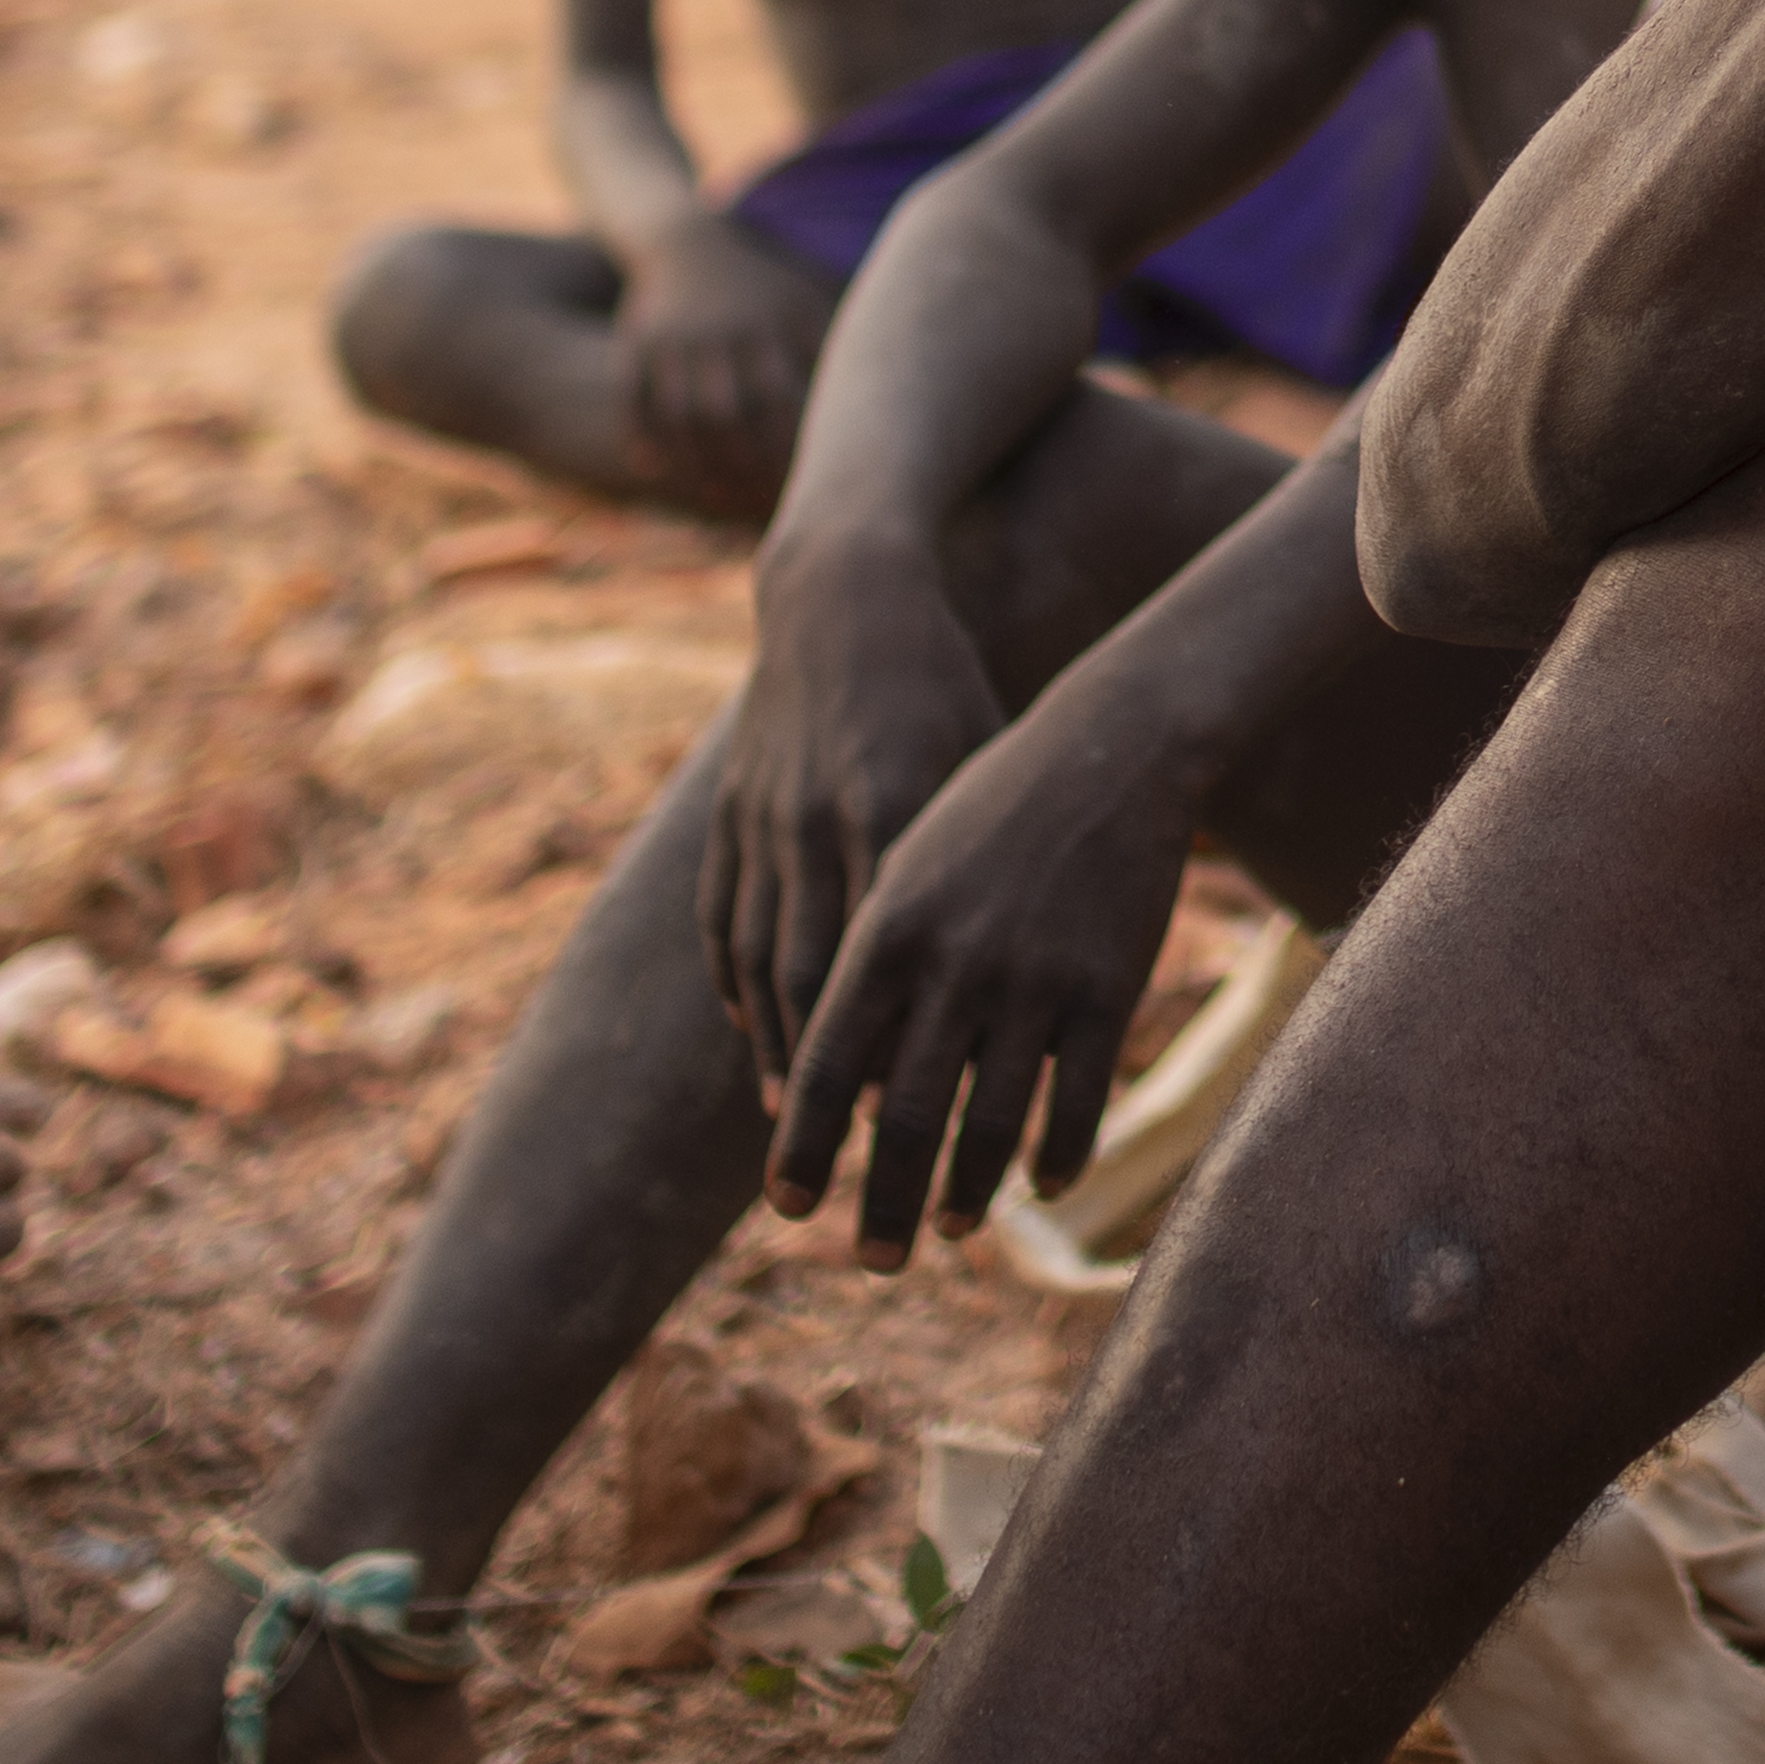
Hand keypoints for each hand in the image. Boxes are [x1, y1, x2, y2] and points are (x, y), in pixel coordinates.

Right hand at [620, 214, 815, 495]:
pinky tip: (652, 468)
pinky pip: (631, 396)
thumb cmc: (764, 287)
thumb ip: (828, 350)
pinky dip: (639, 433)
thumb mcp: (802, 304)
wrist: (688, 241)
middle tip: (752, 500)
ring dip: (690, 459)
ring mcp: (670, 339)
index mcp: (765, 326)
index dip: (784, 442)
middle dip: (737, 462)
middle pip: (722, 413)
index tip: (800, 481)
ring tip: (710, 493)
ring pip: (675, 413)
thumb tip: (875, 401)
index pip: (776, 397)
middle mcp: (715, 333)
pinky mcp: (635, 343)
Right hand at [700, 550, 1012, 1097]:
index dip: (903, 1047)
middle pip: (824, 986)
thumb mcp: (987, 761)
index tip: (921, 1133)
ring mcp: (766, 820)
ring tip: (795, 1133)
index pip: (901, 960)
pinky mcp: (729, 814)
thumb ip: (994, 857)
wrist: (844, 596)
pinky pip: (723, 921)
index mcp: (905, 808)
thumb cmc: (947, 684)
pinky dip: (736, 988)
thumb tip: (1041, 969)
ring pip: (764, 964)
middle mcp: (827, 821)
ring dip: (776, 1055)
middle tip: (846, 1167)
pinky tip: (757, 1041)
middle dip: (831, 1091)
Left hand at [765, 669, 1206, 1263]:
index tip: (789, 1208)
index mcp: (887, 933)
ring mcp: (1034, 979)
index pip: (829, 1069)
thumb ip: (871, 968)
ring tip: (955, 1228)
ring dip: (969, 1191)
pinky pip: (1078, 1099)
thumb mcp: (907, 869)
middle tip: (876, 1261)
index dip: (804, 1148)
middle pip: (907, 1118)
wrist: (1111, 748)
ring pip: (992, 1120)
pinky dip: (1058, 1153)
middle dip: (886, 1203)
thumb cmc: (991, 810)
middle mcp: (953, 965)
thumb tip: (851, 1084)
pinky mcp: (1107, 986)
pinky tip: (1044, 1182)